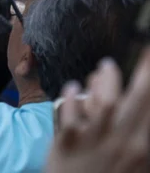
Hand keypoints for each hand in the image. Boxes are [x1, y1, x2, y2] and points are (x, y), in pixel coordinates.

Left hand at [47, 51, 149, 172]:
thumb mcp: (131, 161)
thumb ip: (135, 134)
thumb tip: (123, 103)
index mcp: (141, 148)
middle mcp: (123, 143)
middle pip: (138, 100)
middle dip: (146, 72)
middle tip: (148, 49)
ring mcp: (96, 141)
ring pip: (106, 102)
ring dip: (107, 80)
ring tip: (105, 66)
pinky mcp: (69, 141)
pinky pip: (71, 113)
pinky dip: (73, 97)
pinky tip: (73, 86)